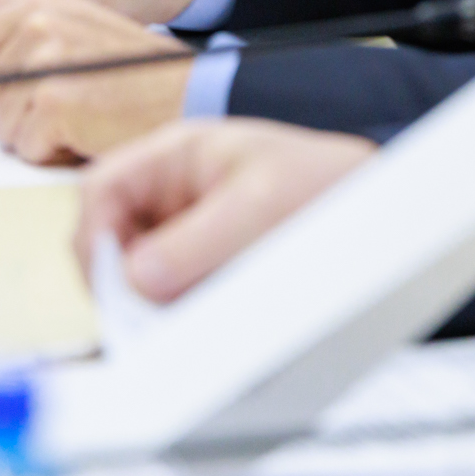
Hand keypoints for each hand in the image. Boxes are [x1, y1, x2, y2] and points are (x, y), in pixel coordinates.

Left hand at [0, 0, 190, 162]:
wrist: (183, 95)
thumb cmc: (132, 73)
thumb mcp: (78, 29)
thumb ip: (26, 32)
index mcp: (40, 1)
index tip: (26, 84)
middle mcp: (38, 22)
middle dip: (16, 107)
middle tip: (65, 101)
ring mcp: (44, 61)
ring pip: (2, 122)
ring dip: (36, 132)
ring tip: (79, 115)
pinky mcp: (52, 103)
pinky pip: (23, 146)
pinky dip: (51, 151)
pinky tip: (84, 131)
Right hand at [76, 119, 376, 302]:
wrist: (380, 212)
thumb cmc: (323, 183)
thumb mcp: (259, 207)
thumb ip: (195, 243)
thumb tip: (135, 281)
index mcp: (175, 157)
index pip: (103, 190)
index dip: (94, 237)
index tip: (113, 284)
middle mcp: (170, 196)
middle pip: (112, 240)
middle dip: (123, 279)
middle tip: (147, 317)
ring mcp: (184, 235)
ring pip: (140, 277)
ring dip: (156, 303)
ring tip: (195, 315)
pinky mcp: (204, 272)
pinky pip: (173, 299)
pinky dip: (182, 315)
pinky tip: (210, 318)